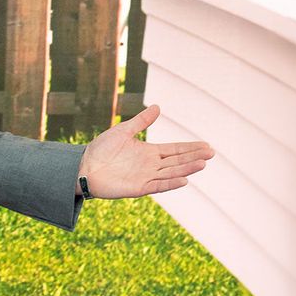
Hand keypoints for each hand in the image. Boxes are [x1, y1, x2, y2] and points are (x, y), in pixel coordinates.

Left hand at [78, 104, 213, 198]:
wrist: (84, 166)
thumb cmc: (101, 150)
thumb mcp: (123, 131)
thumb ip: (141, 122)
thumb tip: (158, 107)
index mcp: (149, 152)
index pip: (175, 149)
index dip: (190, 148)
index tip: (206, 145)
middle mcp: (151, 165)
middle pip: (177, 160)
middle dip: (194, 157)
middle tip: (211, 153)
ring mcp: (146, 177)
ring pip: (171, 173)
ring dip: (187, 169)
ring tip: (203, 164)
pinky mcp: (138, 188)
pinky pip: (158, 185)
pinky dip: (170, 183)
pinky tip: (184, 179)